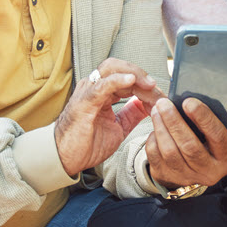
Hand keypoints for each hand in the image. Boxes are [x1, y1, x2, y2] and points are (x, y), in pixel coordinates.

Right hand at [54, 59, 163, 176]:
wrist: (66, 159)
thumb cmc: (86, 143)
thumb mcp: (118, 127)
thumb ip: (131, 114)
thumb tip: (147, 105)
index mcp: (102, 91)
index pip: (126, 76)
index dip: (145, 83)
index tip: (160, 95)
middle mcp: (94, 87)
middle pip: (120, 67)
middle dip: (141, 74)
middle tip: (157, 89)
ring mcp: (88, 92)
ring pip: (112, 69)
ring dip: (134, 74)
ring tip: (149, 84)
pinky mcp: (84, 102)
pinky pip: (102, 85)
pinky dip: (117, 80)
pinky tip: (131, 81)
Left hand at [145, 96, 226, 189]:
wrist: (199, 166)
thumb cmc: (217, 141)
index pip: (217, 137)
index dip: (203, 118)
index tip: (189, 101)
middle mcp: (209, 172)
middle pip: (190, 146)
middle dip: (175, 121)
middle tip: (165, 102)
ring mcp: (187, 176)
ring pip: (170, 152)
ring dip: (161, 127)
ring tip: (157, 109)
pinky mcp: (167, 177)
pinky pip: (156, 157)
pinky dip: (153, 139)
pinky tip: (155, 126)